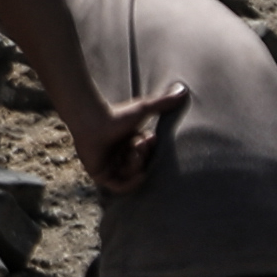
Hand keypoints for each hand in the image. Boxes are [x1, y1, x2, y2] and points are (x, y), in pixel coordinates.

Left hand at [73, 79, 186, 195]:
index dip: (150, 150)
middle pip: (140, 166)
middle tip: (137, 145)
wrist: (93, 120)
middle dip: (143, 157)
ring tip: (130, 152)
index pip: (146, 154)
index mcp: (129, 142)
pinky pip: (118, 187)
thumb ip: (164, 102)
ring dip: (135, 166)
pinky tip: (138, 174)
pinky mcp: (100, 174)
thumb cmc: (117, 113)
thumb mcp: (145, 108)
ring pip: (130, 176)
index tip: (150, 138)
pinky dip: (129, 183)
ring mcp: (110, 165)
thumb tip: (184, 89)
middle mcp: (120, 155)